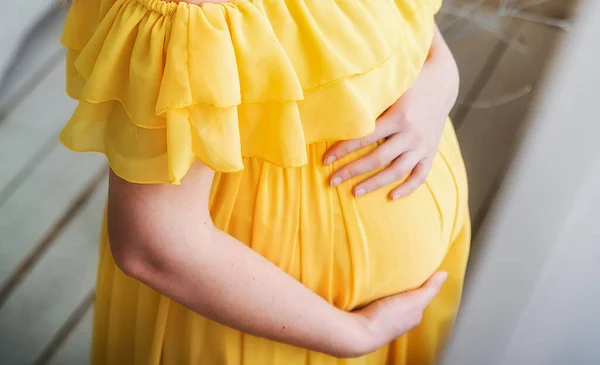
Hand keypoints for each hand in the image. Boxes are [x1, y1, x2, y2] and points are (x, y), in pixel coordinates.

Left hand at [324, 27, 458, 199]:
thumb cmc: (409, 78)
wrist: (444, 83)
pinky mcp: (430, 152)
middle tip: (331, 182)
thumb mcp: (392, 78)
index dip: (342, 150)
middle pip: (376, 159)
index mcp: (398, 115)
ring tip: (353, 193)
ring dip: (374, 184)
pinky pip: (420, 175)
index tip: (325, 160)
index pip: (364, 137)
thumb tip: (341, 72)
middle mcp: (411, 133)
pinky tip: (391, 197)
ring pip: (396, 171)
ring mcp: (422, 145)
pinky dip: (407, 188)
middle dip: (351, 171)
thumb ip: (369, 84)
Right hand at [342, 271, 447, 357]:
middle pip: (403, 299)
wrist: (360, 331)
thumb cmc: (388, 318)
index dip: (418, 285)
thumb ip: (429, 288)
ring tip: (384, 279)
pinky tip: (372, 290)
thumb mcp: (415, 300)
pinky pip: (374, 302)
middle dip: (402, 288)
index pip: (419, 298)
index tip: (415, 271)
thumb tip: (444, 274)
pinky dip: (375, 295)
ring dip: (387, 291)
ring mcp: (383, 319)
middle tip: (398, 271)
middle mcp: (400, 320)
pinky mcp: (368, 316)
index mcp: (413, 317)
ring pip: (389, 300)